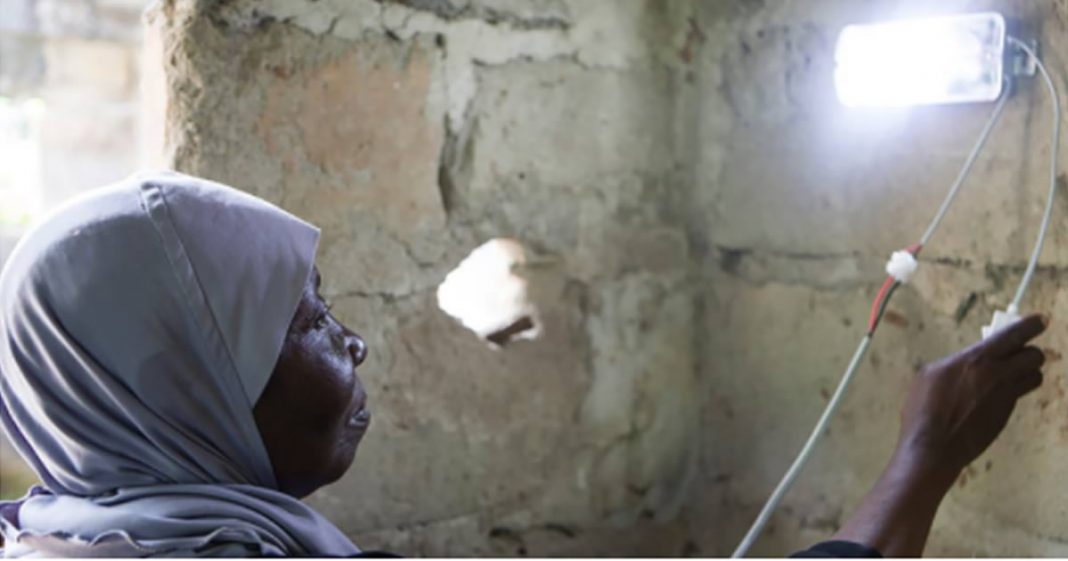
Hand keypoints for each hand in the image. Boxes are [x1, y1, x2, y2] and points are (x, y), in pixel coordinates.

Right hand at [831, 314, 1049, 556]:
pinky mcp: (1005, 416)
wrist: (933, 447)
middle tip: (1017, 352)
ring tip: (1007, 375)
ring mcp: (1005, 397)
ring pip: (1033, 377)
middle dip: (1030, 351)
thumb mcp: (931, 374)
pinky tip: (986, 399)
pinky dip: (1008, 392)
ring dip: (1025, 373)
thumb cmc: (924, 408)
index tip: (1039, 321)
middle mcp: (997, 375)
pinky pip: (1015, 396)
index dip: (1031, 325)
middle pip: (1035, 355)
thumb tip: (970, 361)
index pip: (1015, 335)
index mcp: (977, 359)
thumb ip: (958, 362)